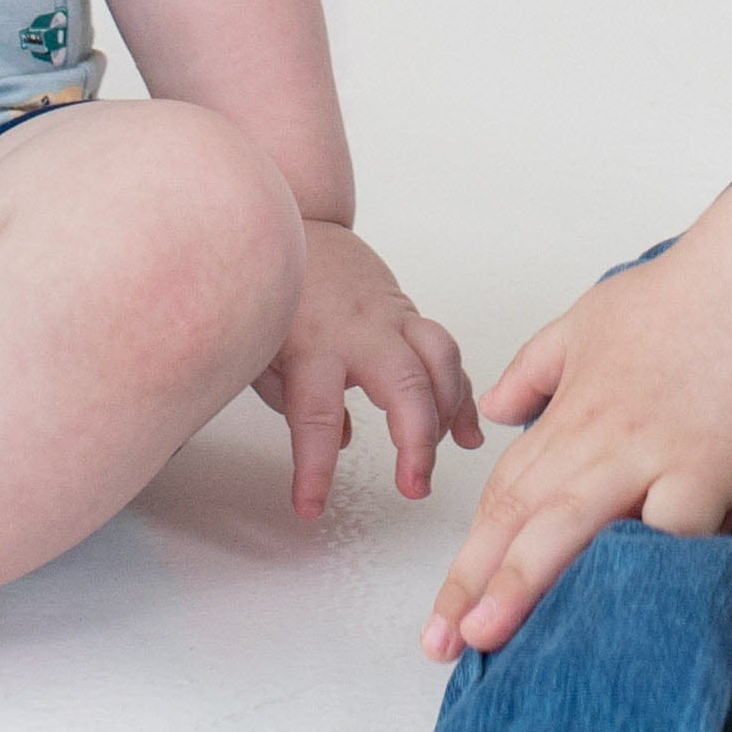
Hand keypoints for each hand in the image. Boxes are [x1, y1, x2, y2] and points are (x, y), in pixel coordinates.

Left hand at [256, 221, 481, 518]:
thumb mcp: (262, 350)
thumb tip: (339, 441)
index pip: (313, 416)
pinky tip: (469, 428)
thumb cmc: (276, 292)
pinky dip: (463, 390)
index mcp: (310, 345)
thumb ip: (292, 398)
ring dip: (451, 410)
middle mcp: (357, 330)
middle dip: (415, 440)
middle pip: (401, 385)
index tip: (311, 508)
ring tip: (452, 451)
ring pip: (438, 360)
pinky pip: (445, 351)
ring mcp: (389, 318)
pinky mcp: (408, 313)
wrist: (297, 223)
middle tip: (414, 486)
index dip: (315, 469)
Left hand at [424, 242, 731, 660]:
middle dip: (474, 583)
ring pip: (570, 525)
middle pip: (520, 517)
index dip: (472, 552)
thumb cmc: (680, 297)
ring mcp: (649, 453)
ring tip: (487, 634)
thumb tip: (493, 410)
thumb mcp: (585, 321)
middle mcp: (598, 439)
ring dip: (523, 582)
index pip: (505, 493)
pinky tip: (619, 611)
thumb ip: (535, 369)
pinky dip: (645, 567)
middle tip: (440, 643)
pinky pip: (668, 529)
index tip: (446, 605)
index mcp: (570, 413)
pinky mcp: (705, 465)